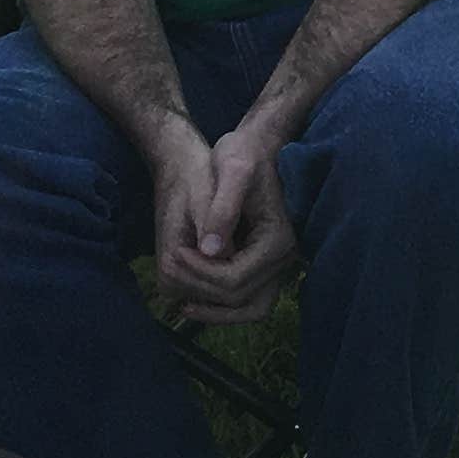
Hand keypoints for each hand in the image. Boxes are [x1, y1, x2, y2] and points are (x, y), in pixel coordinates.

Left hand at [153, 121, 296, 322]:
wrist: (256, 147)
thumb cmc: (244, 154)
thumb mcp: (232, 171)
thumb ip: (222, 210)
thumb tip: (209, 250)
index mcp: (278, 240)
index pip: (234, 280)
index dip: (200, 273)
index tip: (176, 252)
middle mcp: (285, 258)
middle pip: (239, 298)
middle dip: (201, 288)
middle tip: (174, 267)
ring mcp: (278, 265)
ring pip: (249, 309)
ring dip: (214, 310)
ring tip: (183, 303)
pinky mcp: (267, 265)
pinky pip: (249, 300)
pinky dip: (223, 305)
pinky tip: (195, 297)